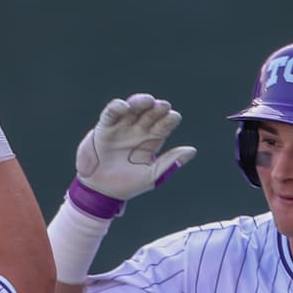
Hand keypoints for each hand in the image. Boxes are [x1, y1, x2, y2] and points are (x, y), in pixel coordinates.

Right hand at [74, 93, 196, 200]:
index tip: (173, 117)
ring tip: (147, 101)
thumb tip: (192, 150)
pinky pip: (111, 114)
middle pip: (150, 113)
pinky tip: (124, 107)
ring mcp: (121, 128)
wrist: (101, 191)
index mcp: (152, 140)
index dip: (169, 119)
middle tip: (163, 106)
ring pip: (132, 109)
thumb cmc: (128, 185)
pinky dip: (117, 108)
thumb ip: (170, 162)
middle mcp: (138, 130)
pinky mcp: (104, 128)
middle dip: (157, 108)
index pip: (164, 125)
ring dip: (139, 102)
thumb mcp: (152, 175)